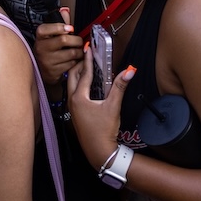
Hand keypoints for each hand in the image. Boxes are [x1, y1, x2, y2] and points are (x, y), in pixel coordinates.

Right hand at [33, 6, 81, 86]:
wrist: (41, 69)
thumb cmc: (48, 49)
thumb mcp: (51, 35)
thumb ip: (60, 22)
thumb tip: (65, 11)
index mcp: (40, 36)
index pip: (47, 29)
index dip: (60, 27)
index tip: (70, 28)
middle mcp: (42, 48)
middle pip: (64, 40)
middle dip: (77, 40)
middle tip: (79, 42)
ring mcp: (47, 60)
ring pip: (71, 53)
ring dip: (79, 52)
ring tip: (77, 51)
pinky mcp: (54, 71)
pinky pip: (71, 64)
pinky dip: (76, 62)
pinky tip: (73, 60)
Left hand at [66, 41, 133, 167]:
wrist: (99, 151)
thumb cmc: (104, 131)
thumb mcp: (114, 106)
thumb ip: (120, 87)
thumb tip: (129, 71)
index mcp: (79, 98)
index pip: (83, 73)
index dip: (87, 60)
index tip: (89, 49)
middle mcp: (72, 101)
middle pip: (72, 77)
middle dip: (79, 65)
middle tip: (87, 56)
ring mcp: (72, 108)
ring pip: (71, 85)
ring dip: (78, 75)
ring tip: (86, 67)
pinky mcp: (75, 113)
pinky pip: (74, 94)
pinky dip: (79, 85)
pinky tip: (88, 86)